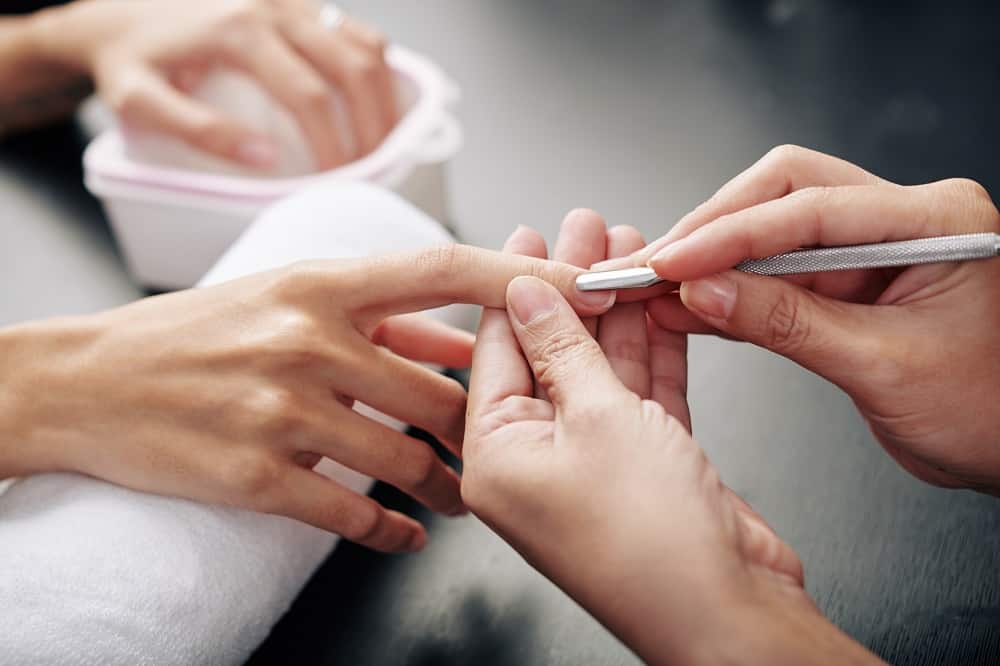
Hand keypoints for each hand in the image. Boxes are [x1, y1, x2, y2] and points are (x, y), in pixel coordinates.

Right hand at [0, 245, 613, 551]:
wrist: (88, 383)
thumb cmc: (195, 332)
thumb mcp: (283, 297)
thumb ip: (380, 316)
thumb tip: (462, 335)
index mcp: (320, 283)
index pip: (441, 271)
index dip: (518, 282)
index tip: (583, 292)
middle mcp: (309, 340)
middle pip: (440, 387)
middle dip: (488, 422)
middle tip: (520, 439)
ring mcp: (282, 409)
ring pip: (406, 455)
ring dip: (452, 484)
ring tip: (470, 496)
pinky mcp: (255, 474)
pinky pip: (351, 510)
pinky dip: (392, 529)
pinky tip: (409, 535)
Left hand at [35, 0, 396, 168]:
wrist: (118, 14)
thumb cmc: (131, 61)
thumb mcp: (142, 102)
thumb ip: (200, 131)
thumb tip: (265, 159)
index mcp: (239, 32)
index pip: (310, 95)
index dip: (336, 144)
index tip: (342, 182)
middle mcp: (274, 7)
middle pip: (353, 67)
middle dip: (374, 126)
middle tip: (374, 170)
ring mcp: (292, 2)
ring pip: (365, 46)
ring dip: (385, 98)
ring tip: (384, 143)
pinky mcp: (301, 6)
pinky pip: (357, 33)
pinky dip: (377, 71)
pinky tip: (373, 105)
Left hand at [462, 213, 873, 663]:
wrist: (728, 610)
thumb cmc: (650, 542)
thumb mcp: (596, 418)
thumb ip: (562, 348)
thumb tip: (526, 292)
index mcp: (497, 458)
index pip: (496, 351)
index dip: (515, 285)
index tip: (529, 235)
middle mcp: (539, 462)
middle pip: (551, 352)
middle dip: (574, 286)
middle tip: (586, 227)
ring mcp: (594, 463)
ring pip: (601, 368)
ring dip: (617, 309)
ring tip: (628, 244)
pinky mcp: (646, 464)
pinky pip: (640, 393)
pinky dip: (651, 347)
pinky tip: (659, 301)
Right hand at [634, 145, 999, 491]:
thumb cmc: (988, 410)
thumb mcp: (881, 367)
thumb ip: (788, 323)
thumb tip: (706, 291)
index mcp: (937, 219)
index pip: (812, 208)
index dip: (731, 234)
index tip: (675, 261)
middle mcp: (904, 217)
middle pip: (786, 192)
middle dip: (716, 228)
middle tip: (660, 264)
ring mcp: (874, 247)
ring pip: (774, 230)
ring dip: (715, 258)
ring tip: (660, 286)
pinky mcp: (849, 280)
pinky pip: (779, 273)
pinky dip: (732, 290)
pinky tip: (690, 306)